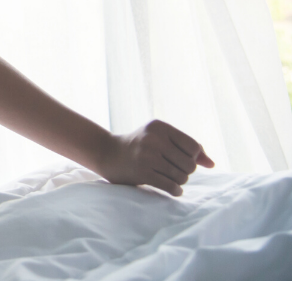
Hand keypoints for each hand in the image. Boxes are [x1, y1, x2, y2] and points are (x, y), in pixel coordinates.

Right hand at [95, 119, 214, 195]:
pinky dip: (175, 191)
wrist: (108, 154)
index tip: (181, 160)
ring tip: (169, 178)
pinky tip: (173, 190)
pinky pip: (170, 186)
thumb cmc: (140, 147)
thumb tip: (212, 164)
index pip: (194, 147)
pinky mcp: (142, 172)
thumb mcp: (160, 139)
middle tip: (173, 170)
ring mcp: (147, 155)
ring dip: (179, 181)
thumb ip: (187, 149)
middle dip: (185, 171)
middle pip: (190, 164)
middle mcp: (153, 139)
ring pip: (182, 177)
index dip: (193, 157)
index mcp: (159, 127)